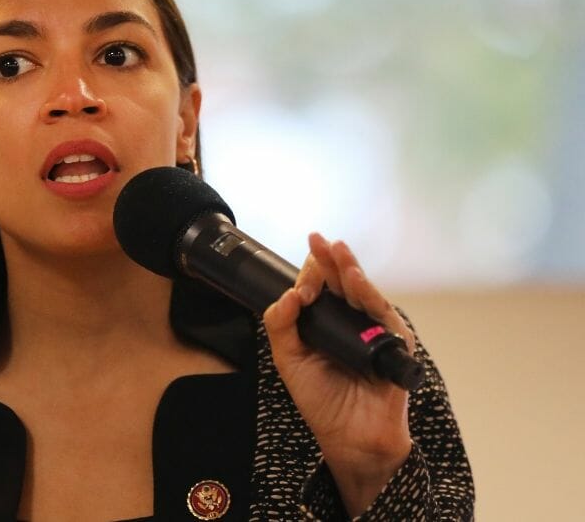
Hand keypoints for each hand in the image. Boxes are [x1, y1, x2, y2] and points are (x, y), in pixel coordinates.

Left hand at [262, 233, 413, 516]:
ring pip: (362, 293)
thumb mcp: (288, 359)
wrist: (347, 435)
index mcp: (326, 325)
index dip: (311, 273)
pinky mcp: (393, 344)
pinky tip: (355, 279)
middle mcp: (351, 324)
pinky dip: (368, 294)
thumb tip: (288, 294)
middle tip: (318, 239)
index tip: (303, 259)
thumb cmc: (321, 399)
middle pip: (341, 285)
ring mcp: (373, 332)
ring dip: (349, 269)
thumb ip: (282, 325)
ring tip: (337, 250)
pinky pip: (381, 314)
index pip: (320, 290)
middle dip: (329, 260)